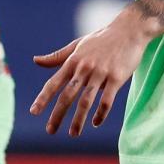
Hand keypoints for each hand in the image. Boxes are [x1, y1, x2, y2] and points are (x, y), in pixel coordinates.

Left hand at [30, 11, 149, 136]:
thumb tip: (35, 60)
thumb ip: (57, 56)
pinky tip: (96, 122)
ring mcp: (101, 73)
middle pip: (68, 95)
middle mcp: (85, 67)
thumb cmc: (101, 39)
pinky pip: (107, 100)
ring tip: (73, 134)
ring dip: (78, 119)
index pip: (54, 82)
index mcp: (73, 60)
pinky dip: (100, 114)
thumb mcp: (77, 45)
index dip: (43, 98)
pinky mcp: (117, 77)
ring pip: (86, 101)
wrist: (129, 30)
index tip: (34, 112)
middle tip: (50, 130)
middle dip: (58, 114)